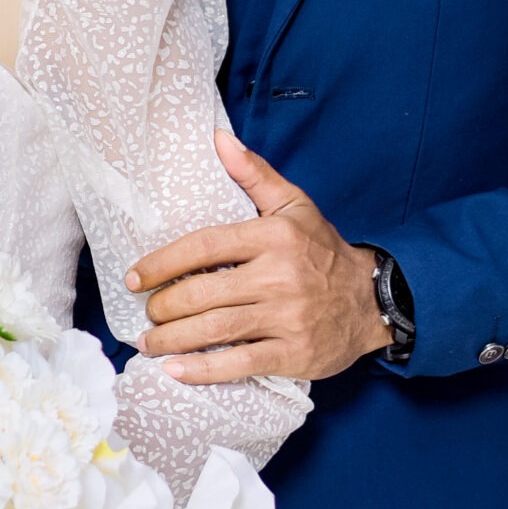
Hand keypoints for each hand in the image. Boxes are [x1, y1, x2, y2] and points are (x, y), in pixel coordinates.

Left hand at [128, 130, 390, 383]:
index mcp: (272, 236)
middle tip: (147, 313)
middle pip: (202, 292)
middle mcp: (278, 276)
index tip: (135, 277)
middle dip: (163, 307)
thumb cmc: (322, 250)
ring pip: (214, 329)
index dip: (162, 263)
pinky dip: (202, 370)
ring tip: (148, 342)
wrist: (372, 300)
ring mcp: (286, 317)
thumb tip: (218, 138)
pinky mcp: (293, 353)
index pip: (203, 246)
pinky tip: (174, 370)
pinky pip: (239, 363)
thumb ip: (254, 173)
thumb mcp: (294, 205)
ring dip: (172, 339)